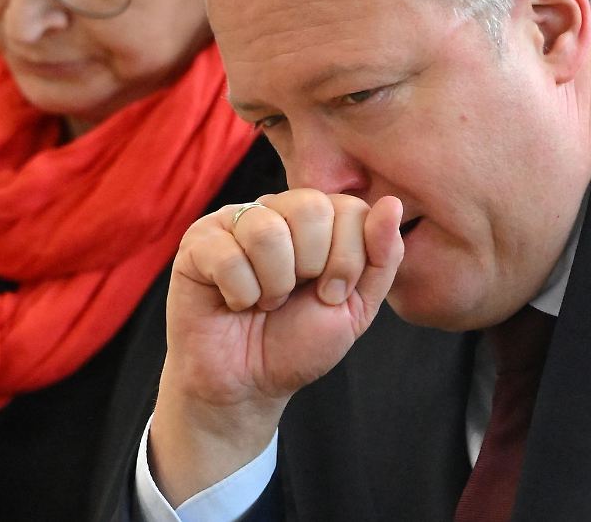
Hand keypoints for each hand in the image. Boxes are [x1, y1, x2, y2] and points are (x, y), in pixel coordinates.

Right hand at [149, 189, 403, 503]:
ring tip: (264, 301)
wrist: (248, 386)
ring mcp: (234, 223)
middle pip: (311, 207)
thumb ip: (381, 257)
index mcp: (317, 220)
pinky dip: (240, 293)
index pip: (350, 207)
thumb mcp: (356, 307)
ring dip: (273, 285)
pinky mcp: (198, 244)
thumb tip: (392, 203)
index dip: (348, 259)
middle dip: (312, 268)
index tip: (331, 294)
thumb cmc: (297, 344)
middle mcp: (276, 211)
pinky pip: (227, 254)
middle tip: (294, 298)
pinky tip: (235, 302)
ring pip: (267, 230)